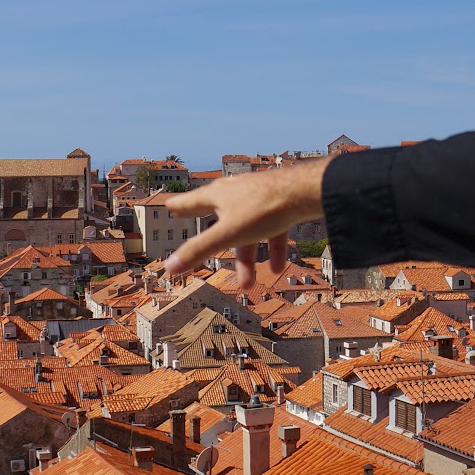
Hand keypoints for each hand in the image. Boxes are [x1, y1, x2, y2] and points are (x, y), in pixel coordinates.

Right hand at [163, 159, 328, 288]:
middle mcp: (235, 193)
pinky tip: (276, 270)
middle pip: (218, 218)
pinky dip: (272, 250)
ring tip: (247, 284)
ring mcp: (258, 197)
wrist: (305, 190)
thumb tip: (168, 267)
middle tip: (202, 246)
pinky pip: (272, 231)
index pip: (190, 201)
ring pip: (247, 231)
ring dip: (247, 258)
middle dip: (212, 240)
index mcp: (217, 195)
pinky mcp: (279, 204)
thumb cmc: (263, 207)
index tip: (169, 207)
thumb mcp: (228, 234)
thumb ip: (199, 250)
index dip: (178, 207)